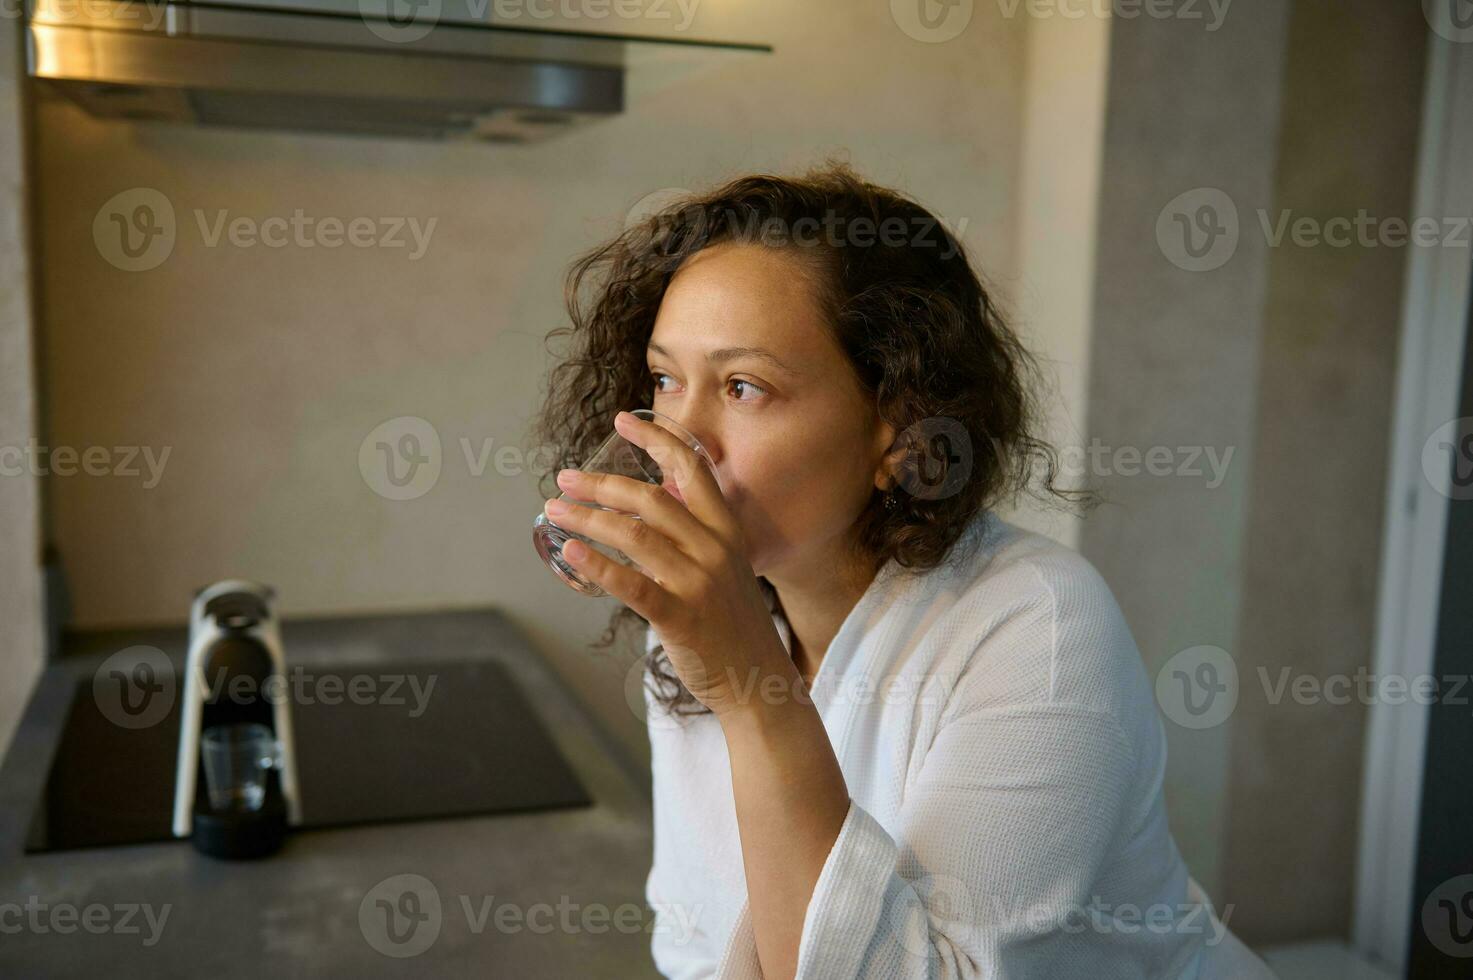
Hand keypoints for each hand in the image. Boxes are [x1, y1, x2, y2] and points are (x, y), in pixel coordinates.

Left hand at [544, 411, 792, 716]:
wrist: (757, 680)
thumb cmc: (732, 623)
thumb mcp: (726, 567)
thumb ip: (694, 535)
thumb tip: (648, 506)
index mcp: (726, 531)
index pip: (692, 469)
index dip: (656, 440)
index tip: (621, 421)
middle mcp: (715, 549)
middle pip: (651, 498)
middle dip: (602, 483)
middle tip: (565, 478)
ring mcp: (699, 583)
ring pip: (634, 535)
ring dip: (587, 519)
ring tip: (556, 511)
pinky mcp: (680, 617)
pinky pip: (632, 584)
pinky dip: (596, 565)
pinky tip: (569, 553)